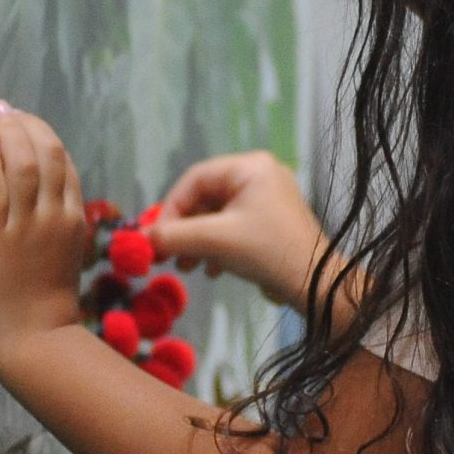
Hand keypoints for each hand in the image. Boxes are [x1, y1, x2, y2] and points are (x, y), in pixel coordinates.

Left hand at [0, 102, 92, 369]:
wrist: (34, 339)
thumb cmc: (44, 305)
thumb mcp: (63, 256)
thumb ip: (56, 224)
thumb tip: (37, 195)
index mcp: (74, 219)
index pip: (65, 163)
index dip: (43, 135)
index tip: (24, 122)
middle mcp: (55, 215)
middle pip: (47, 152)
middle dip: (25, 123)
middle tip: (4, 108)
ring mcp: (26, 224)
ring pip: (23, 161)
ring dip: (7, 130)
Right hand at [149, 151, 332, 310]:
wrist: (316, 286)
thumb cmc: (268, 252)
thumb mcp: (215, 241)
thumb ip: (173, 236)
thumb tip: (137, 240)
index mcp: (250, 167)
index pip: (194, 179)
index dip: (169, 208)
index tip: (156, 237)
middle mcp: (260, 176)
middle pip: (204, 198)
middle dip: (183, 230)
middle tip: (166, 255)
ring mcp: (267, 200)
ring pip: (216, 216)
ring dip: (197, 242)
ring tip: (187, 267)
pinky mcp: (270, 224)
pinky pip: (232, 228)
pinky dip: (216, 247)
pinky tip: (211, 270)